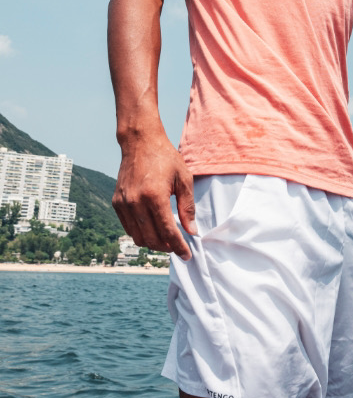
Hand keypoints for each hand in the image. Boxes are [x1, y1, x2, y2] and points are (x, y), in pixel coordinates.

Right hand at [112, 132, 196, 260]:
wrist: (140, 142)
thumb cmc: (165, 158)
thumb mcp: (184, 179)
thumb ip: (187, 207)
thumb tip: (191, 231)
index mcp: (154, 196)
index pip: (167, 231)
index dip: (178, 246)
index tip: (187, 255)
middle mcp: (135, 202)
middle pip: (151, 239)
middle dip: (167, 248)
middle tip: (179, 247)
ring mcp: (123, 203)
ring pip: (137, 237)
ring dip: (153, 243)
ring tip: (167, 240)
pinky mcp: (116, 203)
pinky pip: (128, 228)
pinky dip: (141, 233)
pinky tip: (153, 229)